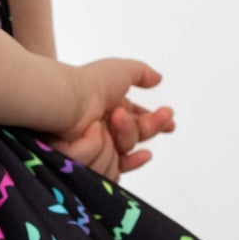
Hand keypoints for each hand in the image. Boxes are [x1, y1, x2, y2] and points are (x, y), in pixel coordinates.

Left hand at [45, 58, 174, 180]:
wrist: (67, 99)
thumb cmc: (90, 82)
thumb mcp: (121, 70)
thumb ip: (142, 73)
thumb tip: (158, 78)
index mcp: (114, 113)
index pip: (140, 125)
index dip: (157, 125)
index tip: (172, 125)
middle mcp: (105, 132)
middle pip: (136, 140)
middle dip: (147, 127)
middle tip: (152, 113)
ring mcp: (96, 149)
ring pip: (124, 154)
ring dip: (125, 133)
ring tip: (113, 116)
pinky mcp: (86, 164)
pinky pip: (108, 168)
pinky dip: (100, 147)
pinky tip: (98, 132)